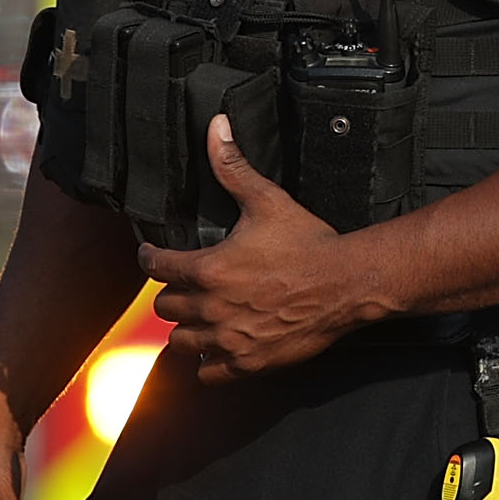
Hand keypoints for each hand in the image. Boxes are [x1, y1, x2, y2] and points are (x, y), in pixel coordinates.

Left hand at [143, 115, 378, 381]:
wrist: (348, 283)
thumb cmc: (309, 243)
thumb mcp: (268, 200)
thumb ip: (233, 166)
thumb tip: (216, 127)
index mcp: (209, 268)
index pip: (156, 267)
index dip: (150, 258)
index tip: (153, 256)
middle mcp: (211, 307)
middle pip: (166, 307)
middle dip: (173, 295)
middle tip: (186, 287)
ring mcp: (228, 338)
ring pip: (181, 341)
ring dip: (186, 330)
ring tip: (199, 319)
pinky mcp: (249, 361)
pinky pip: (208, 372)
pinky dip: (208, 363)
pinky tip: (218, 349)